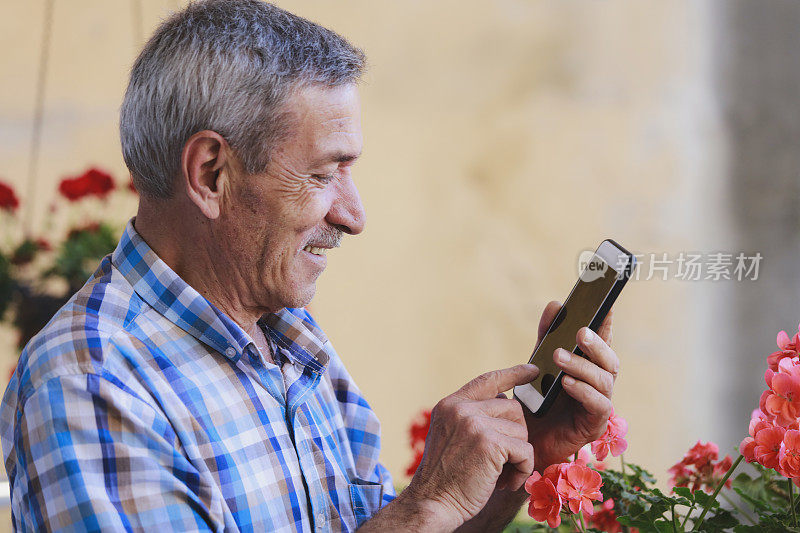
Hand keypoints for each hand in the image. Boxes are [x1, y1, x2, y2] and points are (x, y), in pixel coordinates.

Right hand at [403, 365, 538, 529]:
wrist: (432, 503)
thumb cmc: (445, 478)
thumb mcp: (450, 436)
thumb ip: (471, 417)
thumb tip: (506, 403)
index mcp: (450, 404)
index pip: (487, 381)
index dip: (513, 373)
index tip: (533, 370)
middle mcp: (461, 409)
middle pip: (513, 408)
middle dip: (515, 436)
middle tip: (502, 462)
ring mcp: (474, 423)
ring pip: (521, 431)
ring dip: (518, 457)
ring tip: (499, 475)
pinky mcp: (490, 443)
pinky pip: (525, 451)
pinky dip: (522, 470)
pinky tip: (505, 483)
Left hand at [525, 301, 618, 470]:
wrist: (520, 440)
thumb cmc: (533, 402)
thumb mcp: (537, 363)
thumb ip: (547, 336)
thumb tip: (555, 305)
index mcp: (589, 369)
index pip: (603, 344)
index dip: (607, 326)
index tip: (606, 307)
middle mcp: (598, 386)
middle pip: (610, 361)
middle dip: (597, 344)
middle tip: (580, 331)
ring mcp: (599, 406)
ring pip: (604, 381)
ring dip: (582, 366)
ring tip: (558, 356)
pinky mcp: (593, 426)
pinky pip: (598, 405)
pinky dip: (583, 391)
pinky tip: (566, 382)